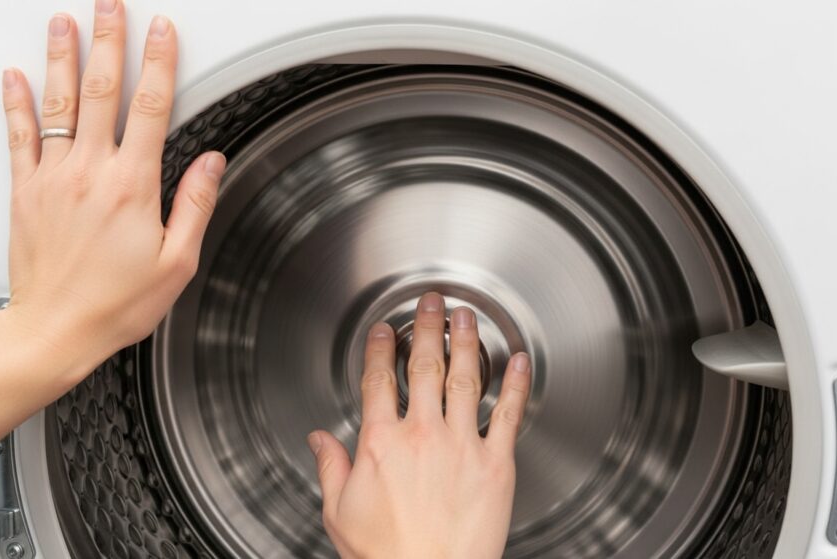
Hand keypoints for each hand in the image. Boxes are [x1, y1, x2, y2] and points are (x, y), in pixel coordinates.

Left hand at [0, 0, 221, 377]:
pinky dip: (16, 103)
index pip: (151, 108)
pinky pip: (20, 136)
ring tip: (65, 22)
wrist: (54, 331)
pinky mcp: (25, 192)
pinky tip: (15, 76)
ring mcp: (53, 178)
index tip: (162, 32)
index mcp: (132, 187)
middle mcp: (90, 174)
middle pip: (101, 91)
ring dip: (63, 58)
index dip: (159, 63)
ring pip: (59, 104)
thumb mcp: (177, 262)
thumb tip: (210, 162)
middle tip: (111, 6)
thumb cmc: (114, 304)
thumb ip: (195, 204)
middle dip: (109, 41)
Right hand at [308, 292, 531, 558]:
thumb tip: (318, 439)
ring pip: (465, 379)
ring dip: (467, 342)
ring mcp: (462, 446)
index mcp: (381, 444)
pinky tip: (519, 362)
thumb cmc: (387, 555)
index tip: (385, 330)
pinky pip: (509, 415)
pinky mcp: (495, 465)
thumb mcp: (339, 511)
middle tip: (431, 301)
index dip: (381, 348)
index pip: (379, 380)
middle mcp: (422, 436)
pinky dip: (516, 385)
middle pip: (425, 367)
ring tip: (466, 316)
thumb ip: (331, 467)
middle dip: (427, 327)